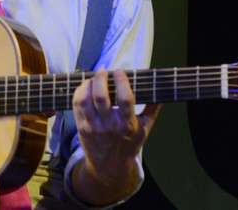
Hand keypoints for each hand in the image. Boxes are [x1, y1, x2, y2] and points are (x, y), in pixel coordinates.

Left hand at [71, 69, 160, 202]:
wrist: (109, 166)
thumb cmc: (128, 145)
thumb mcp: (145, 129)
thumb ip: (152, 109)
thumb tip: (161, 91)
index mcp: (127, 125)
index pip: (125, 99)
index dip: (121, 82)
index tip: (120, 72)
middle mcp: (109, 126)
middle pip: (100, 97)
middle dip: (100, 79)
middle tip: (102, 71)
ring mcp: (93, 127)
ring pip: (85, 100)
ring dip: (87, 84)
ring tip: (92, 78)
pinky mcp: (82, 128)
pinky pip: (76, 106)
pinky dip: (79, 93)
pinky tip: (85, 87)